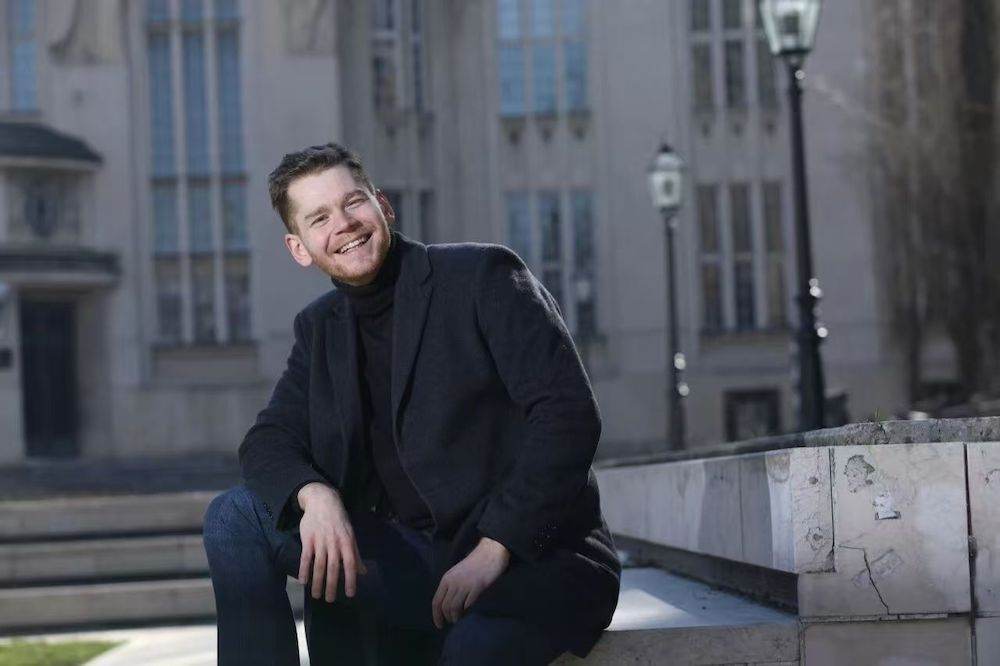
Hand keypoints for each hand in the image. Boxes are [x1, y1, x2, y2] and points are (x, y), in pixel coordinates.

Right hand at [296, 482, 366, 602]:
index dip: (350, 579)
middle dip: (331, 585)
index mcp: (347, 542)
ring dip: (317, 581)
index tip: (349, 594)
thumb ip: (355, 554)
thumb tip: (362, 572)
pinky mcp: (308, 539)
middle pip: (333, 567)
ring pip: (319, 564)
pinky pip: (305, 557)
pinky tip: (303, 581)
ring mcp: (320, 541)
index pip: (350, 564)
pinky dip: (304, 569)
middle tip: (330, 600)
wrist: (323, 501)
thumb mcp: (351, 534)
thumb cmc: (339, 520)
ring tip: (316, 595)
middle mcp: (334, 543)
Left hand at [431, 537, 509, 627]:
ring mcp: (465, 585)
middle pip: (444, 606)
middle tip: (452, 621)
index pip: (436, 601)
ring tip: (459, 619)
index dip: (436, 615)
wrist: (489, 552)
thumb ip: (452, 587)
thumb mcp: (457, 573)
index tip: (440, 625)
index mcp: (446, 579)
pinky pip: (469, 604)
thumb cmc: (474, 564)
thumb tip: (448, 606)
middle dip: (446, 618)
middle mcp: (453, 582)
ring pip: (454, 607)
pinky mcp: (477, 587)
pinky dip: (467, 610)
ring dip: (456, 617)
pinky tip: (469, 610)